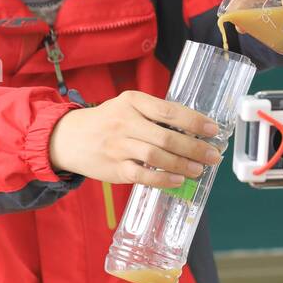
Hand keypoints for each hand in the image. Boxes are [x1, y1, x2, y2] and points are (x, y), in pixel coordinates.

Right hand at [47, 90, 223, 187]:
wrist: (68, 137)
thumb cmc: (108, 121)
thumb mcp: (129, 107)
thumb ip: (155, 114)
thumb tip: (194, 128)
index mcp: (133, 101)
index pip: (170, 111)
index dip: (194, 121)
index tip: (213, 129)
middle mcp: (125, 122)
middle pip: (167, 136)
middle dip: (194, 147)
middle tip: (213, 155)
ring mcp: (118, 146)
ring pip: (156, 156)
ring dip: (182, 164)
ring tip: (199, 169)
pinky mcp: (114, 168)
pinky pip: (142, 175)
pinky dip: (163, 179)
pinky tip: (178, 180)